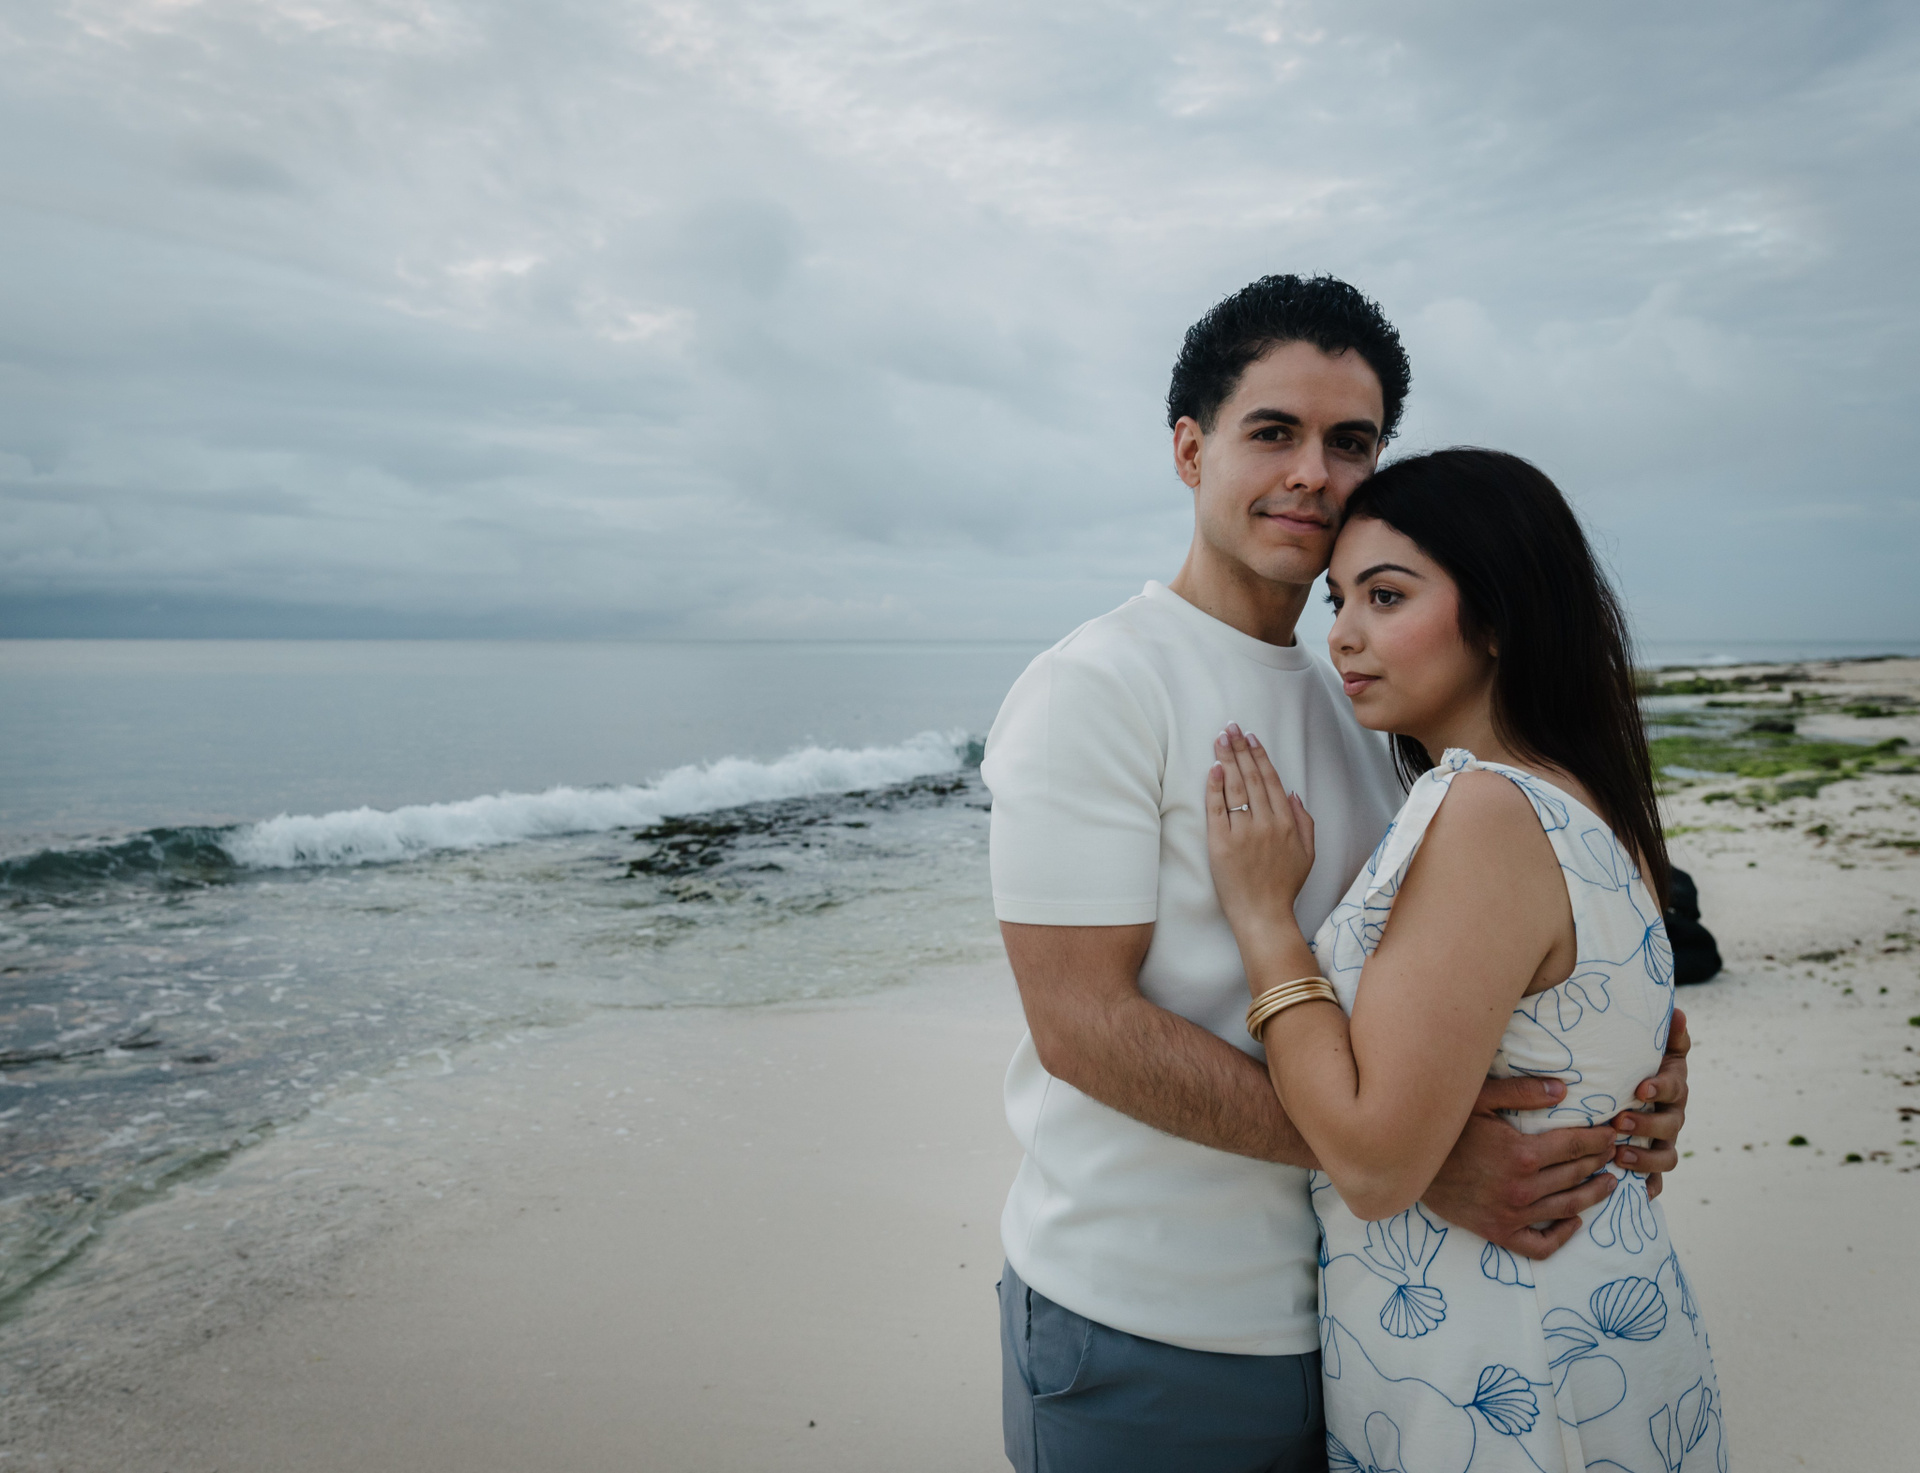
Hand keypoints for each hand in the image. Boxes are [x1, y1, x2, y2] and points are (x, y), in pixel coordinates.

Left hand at [1205, 724, 1314, 948]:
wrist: (1263, 914)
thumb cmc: (1284, 886)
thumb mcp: (1308, 853)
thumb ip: (1305, 820)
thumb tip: (1293, 792)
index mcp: (1286, 823)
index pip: (1270, 780)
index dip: (1260, 756)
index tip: (1251, 737)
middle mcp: (1265, 823)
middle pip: (1250, 777)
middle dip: (1240, 748)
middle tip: (1230, 726)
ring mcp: (1242, 833)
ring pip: (1234, 788)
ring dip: (1226, 759)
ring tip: (1220, 738)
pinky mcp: (1221, 844)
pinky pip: (1217, 809)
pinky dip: (1214, 787)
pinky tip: (1213, 768)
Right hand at [1421, 1076, 1619, 1258]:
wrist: (1406, 1164)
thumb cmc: (1443, 1128)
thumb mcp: (1478, 1099)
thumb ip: (1522, 1092)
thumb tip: (1564, 1089)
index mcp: (1521, 1154)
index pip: (1577, 1145)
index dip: (1600, 1138)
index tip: (1613, 1132)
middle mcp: (1523, 1188)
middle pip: (1577, 1174)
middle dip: (1600, 1160)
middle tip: (1614, 1151)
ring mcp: (1513, 1215)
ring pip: (1568, 1207)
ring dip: (1595, 1194)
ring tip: (1609, 1183)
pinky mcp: (1500, 1233)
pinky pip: (1541, 1245)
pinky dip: (1563, 1235)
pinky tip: (1574, 1221)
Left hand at [1611, 1006, 1689, 1197]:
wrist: (1637, 1092)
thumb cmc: (1641, 1066)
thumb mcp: (1654, 1048)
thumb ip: (1668, 1034)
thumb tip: (1677, 1011)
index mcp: (1672, 1088)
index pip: (1674, 1088)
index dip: (1661, 1088)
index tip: (1641, 1088)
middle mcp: (1672, 1117)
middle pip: (1669, 1126)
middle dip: (1646, 1125)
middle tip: (1619, 1121)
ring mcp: (1664, 1142)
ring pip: (1667, 1157)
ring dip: (1646, 1158)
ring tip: (1620, 1156)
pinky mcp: (1653, 1163)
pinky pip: (1657, 1181)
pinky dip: (1649, 1188)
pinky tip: (1637, 1195)